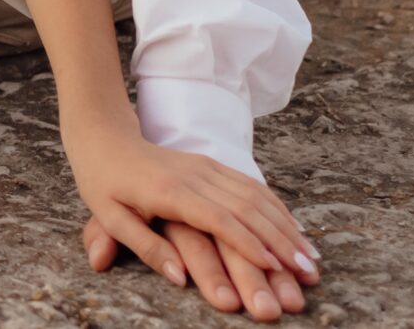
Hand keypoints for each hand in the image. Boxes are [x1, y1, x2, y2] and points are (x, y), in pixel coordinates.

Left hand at [65, 130, 318, 316]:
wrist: (104, 135)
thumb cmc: (103, 181)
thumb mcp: (111, 218)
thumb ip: (146, 247)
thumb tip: (181, 279)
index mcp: (170, 191)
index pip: (219, 219)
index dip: (249, 244)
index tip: (275, 267)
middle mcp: (195, 175)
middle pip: (247, 208)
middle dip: (280, 240)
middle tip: (306, 269)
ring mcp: (206, 166)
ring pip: (255, 195)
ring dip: (285, 225)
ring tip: (310, 255)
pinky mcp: (211, 163)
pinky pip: (251, 184)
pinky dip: (277, 207)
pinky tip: (294, 227)